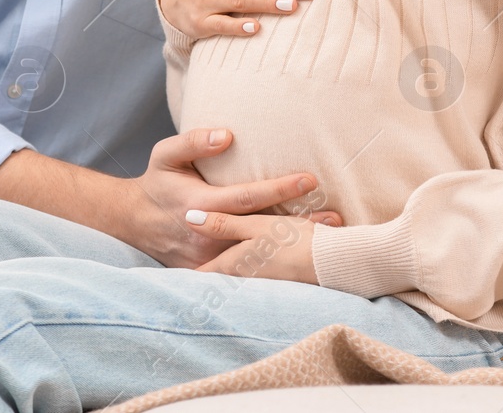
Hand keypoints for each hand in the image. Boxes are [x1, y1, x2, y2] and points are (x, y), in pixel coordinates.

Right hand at [121, 128, 341, 268]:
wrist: (133, 221)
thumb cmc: (157, 182)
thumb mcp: (166, 155)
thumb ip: (193, 141)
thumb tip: (227, 135)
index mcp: (200, 204)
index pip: (247, 197)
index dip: (279, 189)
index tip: (309, 180)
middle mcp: (208, 235)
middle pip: (262, 231)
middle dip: (300, 224)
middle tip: (335, 218)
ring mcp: (209, 257)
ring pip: (258, 253)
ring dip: (293, 246)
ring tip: (328, 240)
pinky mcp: (210, 270)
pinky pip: (246, 268)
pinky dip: (275, 265)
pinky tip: (302, 259)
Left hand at [188, 210, 321, 284]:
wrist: (330, 263)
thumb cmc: (291, 242)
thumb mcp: (255, 226)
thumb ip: (222, 223)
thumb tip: (189, 219)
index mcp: (232, 265)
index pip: (200, 274)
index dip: (186, 270)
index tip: (173, 265)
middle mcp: (242, 279)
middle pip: (216, 279)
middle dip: (205, 272)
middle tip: (190, 262)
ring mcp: (260, 284)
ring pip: (236, 279)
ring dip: (228, 273)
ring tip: (221, 262)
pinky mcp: (277, 284)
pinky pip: (255, 279)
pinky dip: (250, 272)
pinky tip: (255, 263)